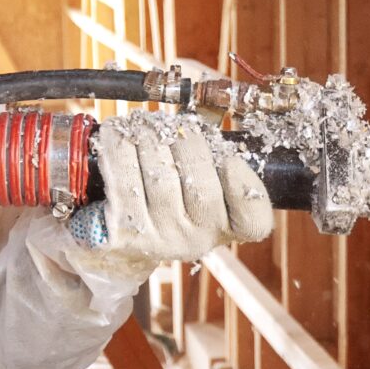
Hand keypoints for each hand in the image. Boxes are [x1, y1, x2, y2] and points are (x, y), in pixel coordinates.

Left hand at [71, 115, 272, 280]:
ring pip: (159, 175)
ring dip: (149, 137)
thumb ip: (215, 164)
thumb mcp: (203, 191)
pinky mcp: (122, 232)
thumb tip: (198, 121)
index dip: (243, 182)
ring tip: (144, 125)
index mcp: (226, 229)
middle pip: (200, 184)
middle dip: (185, 141)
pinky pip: (122, 177)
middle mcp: (196, 240)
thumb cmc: (170, 203)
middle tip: (173, 126)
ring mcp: (158, 239)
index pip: (253, 219)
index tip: (228, 159)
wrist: (123, 247)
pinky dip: (118, 145)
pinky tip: (116, 133)